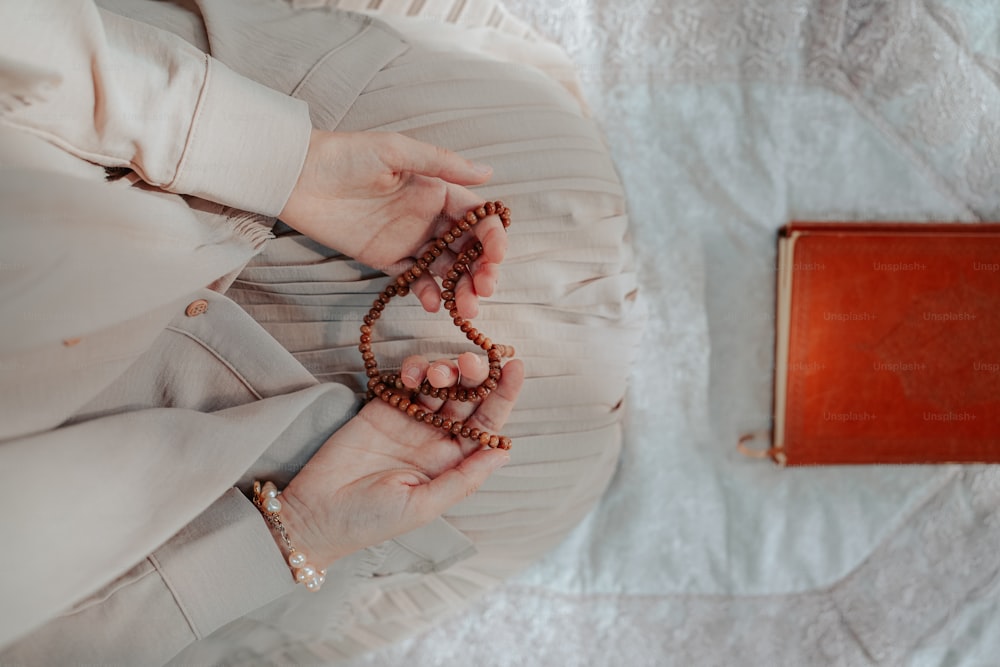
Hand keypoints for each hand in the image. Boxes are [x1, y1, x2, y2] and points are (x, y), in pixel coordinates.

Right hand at [277, 353, 523, 568]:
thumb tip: (503, 451)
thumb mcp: (423, 505)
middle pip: (467, 397)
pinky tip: (412, 376)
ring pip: (439, 383)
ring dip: (444, 370)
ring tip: (435, 375)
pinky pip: (406, 380)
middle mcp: (437, 438)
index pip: (487, 424)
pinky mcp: (382, 406)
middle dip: (475, 374)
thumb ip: (463, 478)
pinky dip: (414, 370)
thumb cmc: (372, 520)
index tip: (516, 366)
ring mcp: (410, 420)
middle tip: (469, 363)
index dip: (504, 395)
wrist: (315, 513)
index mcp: (454, 463)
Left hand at [278, 131, 507, 318]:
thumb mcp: (395, 150)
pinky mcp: (386, 258)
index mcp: (436, 190)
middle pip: (467, 249)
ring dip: (460, 289)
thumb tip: (488, 172)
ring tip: (465, 309)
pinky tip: (434, 303)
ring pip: (446, 269)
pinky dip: (428, 293)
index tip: (497, 256)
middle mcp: (428, 217)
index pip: (476, 217)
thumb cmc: (345, 155)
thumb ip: (441, 163)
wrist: (297, 176)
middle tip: (485, 289)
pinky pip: (415, 279)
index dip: (492, 237)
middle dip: (481, 271)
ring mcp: (409, 240)